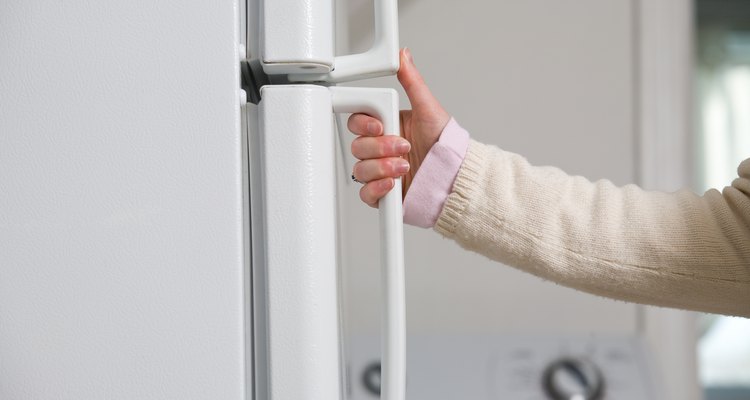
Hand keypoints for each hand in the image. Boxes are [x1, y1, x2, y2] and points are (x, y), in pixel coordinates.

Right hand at [348, 48, 450, 206]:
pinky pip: (364, 192)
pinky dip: (376, 189)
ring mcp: (380, 171)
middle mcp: (381, 149)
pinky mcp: (382, 194)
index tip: (379, 126)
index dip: (363, 124)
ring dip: (381, 167)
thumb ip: (412, 82)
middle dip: (380, 147)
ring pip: (360, 169)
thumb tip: (403, 56)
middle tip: (402, 146)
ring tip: (404, 166)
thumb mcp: (428, 109)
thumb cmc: (445, 145)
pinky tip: (392, 183)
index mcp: (387, 126)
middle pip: (357, 146)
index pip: (358, 122)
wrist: (455, 178)